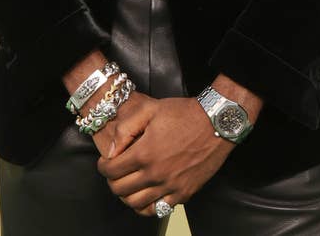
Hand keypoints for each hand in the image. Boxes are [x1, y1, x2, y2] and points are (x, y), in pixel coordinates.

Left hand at [96, 93, 234, 216]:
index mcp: (144, 153)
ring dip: (127, 196)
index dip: (103, 167)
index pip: (112, 171)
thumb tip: (112, 150)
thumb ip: (126, 129)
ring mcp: (170, 186)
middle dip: (112, 181)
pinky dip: (147, 207)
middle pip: (120, 190)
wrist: (215, 123)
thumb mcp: (150, 109)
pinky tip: (146, 195)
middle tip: (115, 173)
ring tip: (129, 184)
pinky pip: (158, 210)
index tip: (105, 163)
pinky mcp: (184, 193)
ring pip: (136, 204)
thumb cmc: (184, 113)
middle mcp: (155, 174)